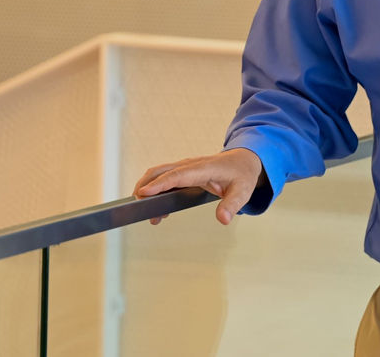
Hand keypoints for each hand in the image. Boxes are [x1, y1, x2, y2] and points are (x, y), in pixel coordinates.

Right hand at [132, 148, 263, 225]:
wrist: (243, 160)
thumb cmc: (242, 175)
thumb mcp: (243, 191)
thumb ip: (233, 205)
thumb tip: (223, 219)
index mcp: (204, 168)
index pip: (178, 175)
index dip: (161, 184)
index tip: (144, 192)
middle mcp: (191, 165)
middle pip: (162, 171)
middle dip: (146, 185)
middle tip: (136, 206)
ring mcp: (186, 167)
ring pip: (160, 173)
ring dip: (148, 188)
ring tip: (148, 214)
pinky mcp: (183, 172)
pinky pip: (165, 178)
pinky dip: (155, 189)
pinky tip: (157, 210)